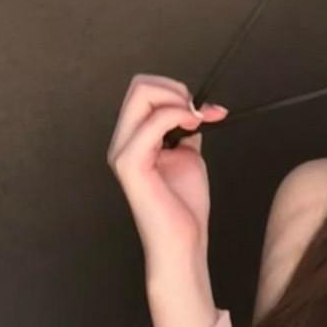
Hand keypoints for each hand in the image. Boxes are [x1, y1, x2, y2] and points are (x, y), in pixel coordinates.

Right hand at [106, 74, 228, 274]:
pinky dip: (177, 115)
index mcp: (132, 140)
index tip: (204, 108)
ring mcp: (123, 152)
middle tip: (200, 112)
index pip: (143, 91)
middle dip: (176, 90)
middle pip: (140, 86)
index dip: (175, 90)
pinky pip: (153, 122)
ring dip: (179, 100)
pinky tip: (192, 127)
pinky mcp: (131, 164)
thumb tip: (192, 107)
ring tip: (197, 120)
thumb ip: (182, 129)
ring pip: (142, 95)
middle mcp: (122, 142)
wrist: (183, 240)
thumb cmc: (183, 204)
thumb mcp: (187, 154)